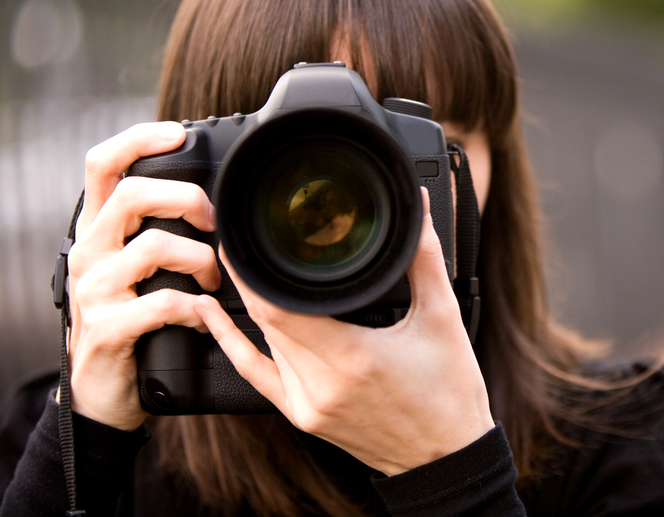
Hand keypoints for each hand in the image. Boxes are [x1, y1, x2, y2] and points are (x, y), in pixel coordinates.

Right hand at [66, 122, 219, 430]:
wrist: (102, 394)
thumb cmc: (131, 322)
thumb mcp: (135, 270)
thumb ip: (155, 232)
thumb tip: (209, 198)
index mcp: (98, 231)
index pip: (102, 165)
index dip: (139, 140)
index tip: (178, 135)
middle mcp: (89, 253)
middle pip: (132, 195)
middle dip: (188, 200)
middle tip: (215, 224)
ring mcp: (94, 291)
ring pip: (155, 246)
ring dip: (201, 260)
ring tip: (214, 281)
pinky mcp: (108, 329)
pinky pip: (163, 302)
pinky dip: (194, 307)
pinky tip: (203, 316)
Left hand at [195, 188, 494, 474]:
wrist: (447, 456)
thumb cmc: (451, 393)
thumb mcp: (443, 317)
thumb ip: (425, 257)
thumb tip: (420, 207)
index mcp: (353, 358)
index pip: (278, 309)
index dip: (251, 272)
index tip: (243, 239)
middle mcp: (322, 386)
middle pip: (265, 321)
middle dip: (249, 278)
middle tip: (242, 239)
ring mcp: (308, 405)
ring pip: (263, 342)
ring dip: (251, 303)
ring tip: (241, 264)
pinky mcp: (304, 417)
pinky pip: (257, 376)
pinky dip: (233, 344)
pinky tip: (212, 316)